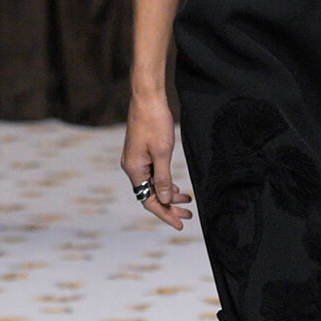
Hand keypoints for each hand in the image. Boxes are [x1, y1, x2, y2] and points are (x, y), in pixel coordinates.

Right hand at [121, 90, 192, 229]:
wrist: (147, 97)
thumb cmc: (154, 122)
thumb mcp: (162, 152)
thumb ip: (164, 178)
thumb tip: (166, 199)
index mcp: (134, 169)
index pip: (149, 200)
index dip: (164, 213)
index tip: (179, 223)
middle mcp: (132, 167)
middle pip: (150, 194)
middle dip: (169, 206)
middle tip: (188, 214)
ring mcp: (136, 160)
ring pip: (153, 184)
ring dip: (169, 194)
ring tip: (187, 201)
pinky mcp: (141, 153)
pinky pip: (153, 174)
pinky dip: (165, 182)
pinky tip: (177, 187)